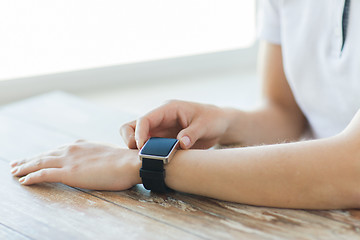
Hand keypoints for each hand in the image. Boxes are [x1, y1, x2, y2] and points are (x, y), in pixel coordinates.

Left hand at [9, 140, 140, 189]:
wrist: (130, 162)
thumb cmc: (123, 161)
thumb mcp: (105, 153)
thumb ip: (94, 155)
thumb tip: (93, 161)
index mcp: (81, 145)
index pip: (57, 150)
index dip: (43, 154)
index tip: (35, 157)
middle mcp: (72, 149)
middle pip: (44, 154)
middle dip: (28, 159)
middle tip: (15, 163)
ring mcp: (69, 160)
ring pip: (40, 162)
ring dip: (24, 167)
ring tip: (14, 171)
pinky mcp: (69, 172)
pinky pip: (43, 174)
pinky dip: (31, 177)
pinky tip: (23, 180)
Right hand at [120, 100, 229, 149]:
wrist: (219, 125)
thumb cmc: (212, 119)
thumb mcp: (205, 125)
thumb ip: (192, 133)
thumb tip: (180, 144)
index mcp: (168, 109)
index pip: (145, 119)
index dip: (139, 133)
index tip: (140, 147)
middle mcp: (160, 119)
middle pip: (132, 127)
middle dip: (131, 140)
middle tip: (141, 155)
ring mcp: (159, 130)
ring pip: (136, 138)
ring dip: (138, 150)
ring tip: (148, 160)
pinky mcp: (162, 141)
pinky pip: (148, 147)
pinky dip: (147, 155)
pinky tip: (155, 163)